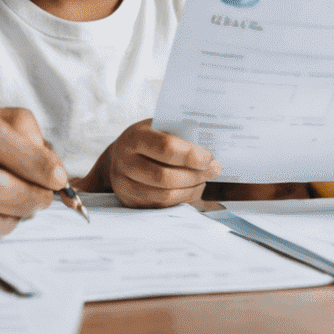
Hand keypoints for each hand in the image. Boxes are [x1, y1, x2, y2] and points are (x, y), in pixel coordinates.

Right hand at [83, 120, 220, 207]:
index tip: (209, 157)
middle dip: (195, 175)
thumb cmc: (147, 138)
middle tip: (213, 170)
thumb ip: (178, 134)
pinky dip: (181, 200)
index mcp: (134, 137)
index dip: (191, 155)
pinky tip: (192, 191)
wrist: (119, 155)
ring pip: (164, 196)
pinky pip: (161, 207)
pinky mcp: (130, 202)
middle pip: (165, 176)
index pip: (166, 148)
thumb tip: (209, 146)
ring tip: (204, 180)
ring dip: (191, 190)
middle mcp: (125, 162)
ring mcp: (125, 185)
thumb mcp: (158, 126)